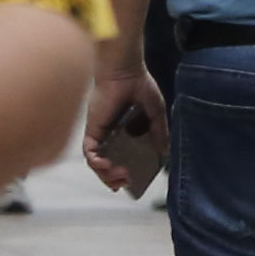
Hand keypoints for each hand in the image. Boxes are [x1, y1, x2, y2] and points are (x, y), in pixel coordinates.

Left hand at [82, 65, 168, 193]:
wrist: (125, 71)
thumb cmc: (140, 87)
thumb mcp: (155, 113)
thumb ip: (159, 132)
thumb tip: (164, 152)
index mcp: (126, 134)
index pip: (122, 159)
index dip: (124, 174)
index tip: (131, 183)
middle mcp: (111, 137)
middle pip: (107, 165)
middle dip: (113, 179)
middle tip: (124, 182)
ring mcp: (100, 134)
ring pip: (96, 162)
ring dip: (105, 175)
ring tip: (118, 178)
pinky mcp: (93, 130)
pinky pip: (89, 151)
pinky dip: (95, 162)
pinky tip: (105, 166)